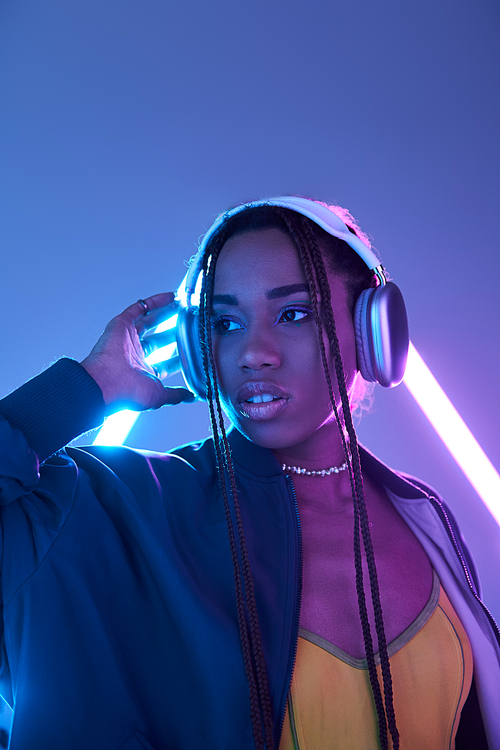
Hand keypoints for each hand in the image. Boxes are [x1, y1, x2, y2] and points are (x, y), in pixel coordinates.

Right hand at [80, 293, 194, 413]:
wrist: (107, 382)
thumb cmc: (127, 392)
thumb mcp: (159, 396)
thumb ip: (175, 395)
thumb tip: (191, 397)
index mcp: (142, 372)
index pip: (166, 362)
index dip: (180, 356)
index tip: (194, 349)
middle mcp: (135, 355)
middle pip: (159, 339)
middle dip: (175, 332)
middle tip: (190, 325)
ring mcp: (128, 339)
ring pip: (150, 322)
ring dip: (166, 313)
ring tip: (183, 307)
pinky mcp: (122, 325)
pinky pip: (138, 309)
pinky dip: (154, 302)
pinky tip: (170, 297)